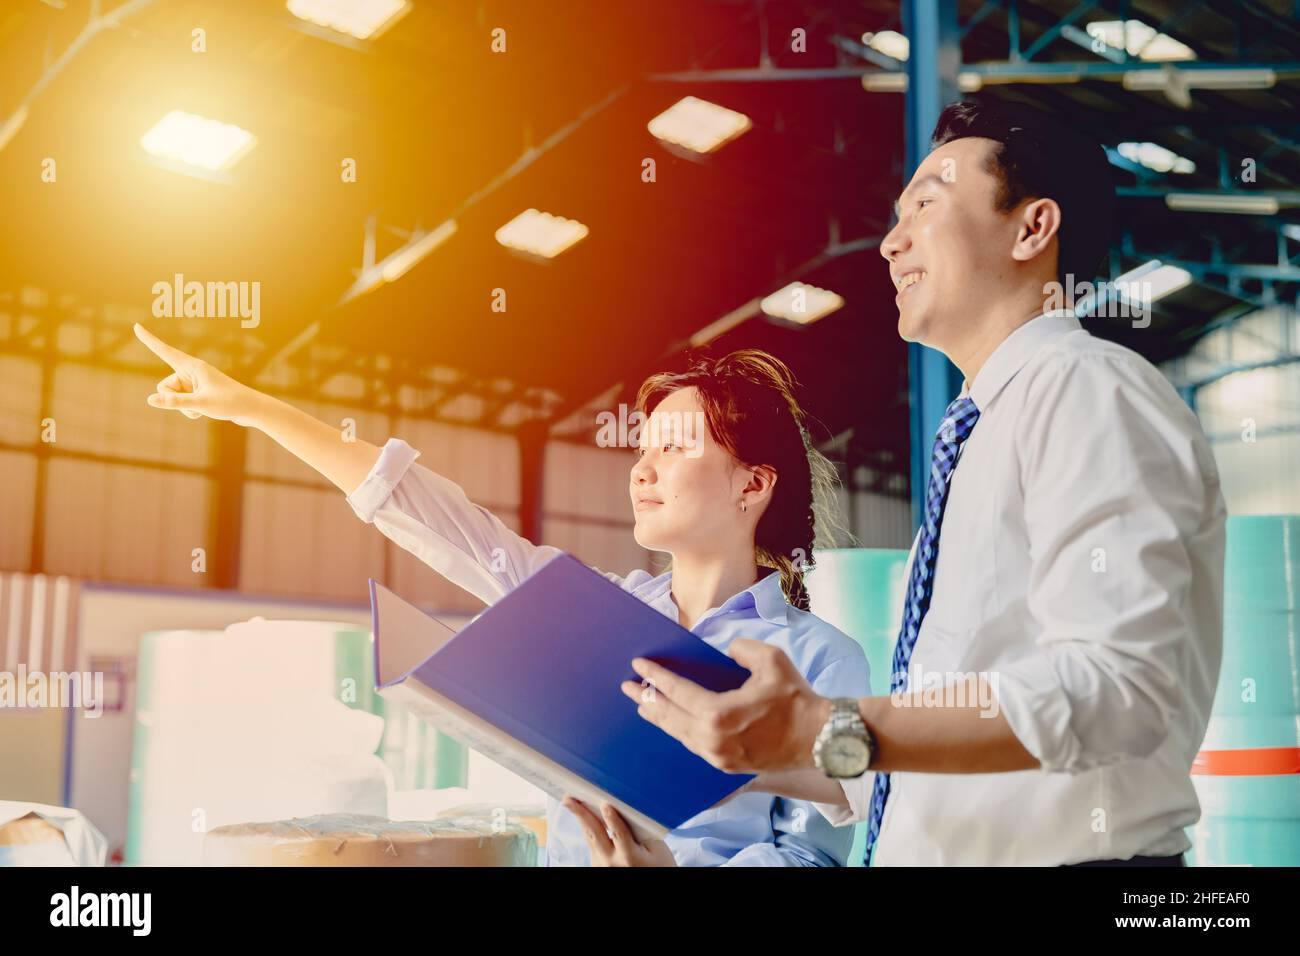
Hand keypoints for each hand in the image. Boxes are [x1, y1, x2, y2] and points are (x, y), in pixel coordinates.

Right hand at [133, 323, 262, 425]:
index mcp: (193, 366)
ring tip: (203, 409)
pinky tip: (204, 414)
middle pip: (164, 386)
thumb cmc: (230, 403)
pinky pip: (182, 404)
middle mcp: (191, 372)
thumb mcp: (200, 404)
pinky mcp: (197, 393)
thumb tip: (150, 400)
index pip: (166, 351)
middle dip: (173, 399)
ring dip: (183, 408)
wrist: (251, 410)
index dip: (149, 340)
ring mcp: (194, 383)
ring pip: (172, 397)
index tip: (136, 326)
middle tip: (196, 404)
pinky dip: (190, 412)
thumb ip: (174, 402)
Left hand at [561, 797, 676, 866]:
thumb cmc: (657, 863)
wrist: (651, 879)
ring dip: (581, 818)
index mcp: (630, 858)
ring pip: (589, 837)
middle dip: (581, 815)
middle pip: (594, 835)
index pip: (620, 835)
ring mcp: (601, 866)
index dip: (613, 819)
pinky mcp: (596, 865)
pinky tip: (584, 815)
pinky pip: (591, 843)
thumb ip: (640, 828)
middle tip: (569, 799)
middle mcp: (612, 863)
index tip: (605, 804)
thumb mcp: (655, 846)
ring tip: (571, 802)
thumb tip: (622, 807)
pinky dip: (588, 827)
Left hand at [622, 637, 830, 773]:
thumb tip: (725, 652)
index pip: (677, 692)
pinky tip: (672, 724)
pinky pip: (693, 746)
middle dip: (646, 699)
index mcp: (720, 713)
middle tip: (627, 687)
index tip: (638, 665)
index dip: (655, 677)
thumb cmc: (796, 698)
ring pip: (679, 735)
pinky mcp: (728, 767)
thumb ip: (741, 649)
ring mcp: (719, 757)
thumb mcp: (771, 660)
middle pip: (669, 718)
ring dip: (660, 718)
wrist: (821, 738)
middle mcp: (713, 739)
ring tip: (644, 705)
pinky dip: (679, 732)